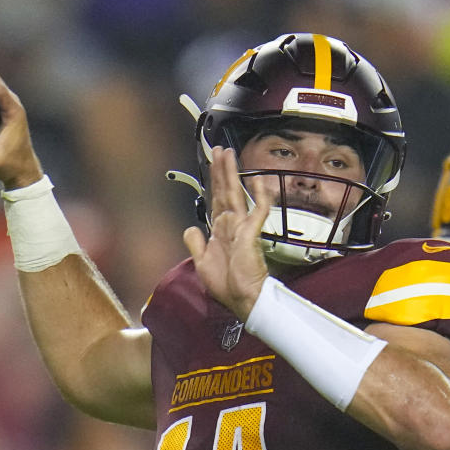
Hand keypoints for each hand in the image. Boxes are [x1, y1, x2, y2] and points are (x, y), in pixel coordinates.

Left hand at [183, 146, 271, 318]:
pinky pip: (258, 211)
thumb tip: (190, 227)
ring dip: (232, 173)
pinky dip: (259, 196)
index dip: (213, 182)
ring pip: (236, 194)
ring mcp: (242, 228)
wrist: (243, 299)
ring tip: (228, 154)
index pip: (215, 201)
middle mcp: (231, 226)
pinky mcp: (252, 233)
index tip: (212, 165)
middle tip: (220, 150)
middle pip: (224, 191)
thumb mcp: (202, 264)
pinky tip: (258, 180)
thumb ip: (195, 244)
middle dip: (221, 170)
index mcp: (219, 232)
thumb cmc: (227, 286)